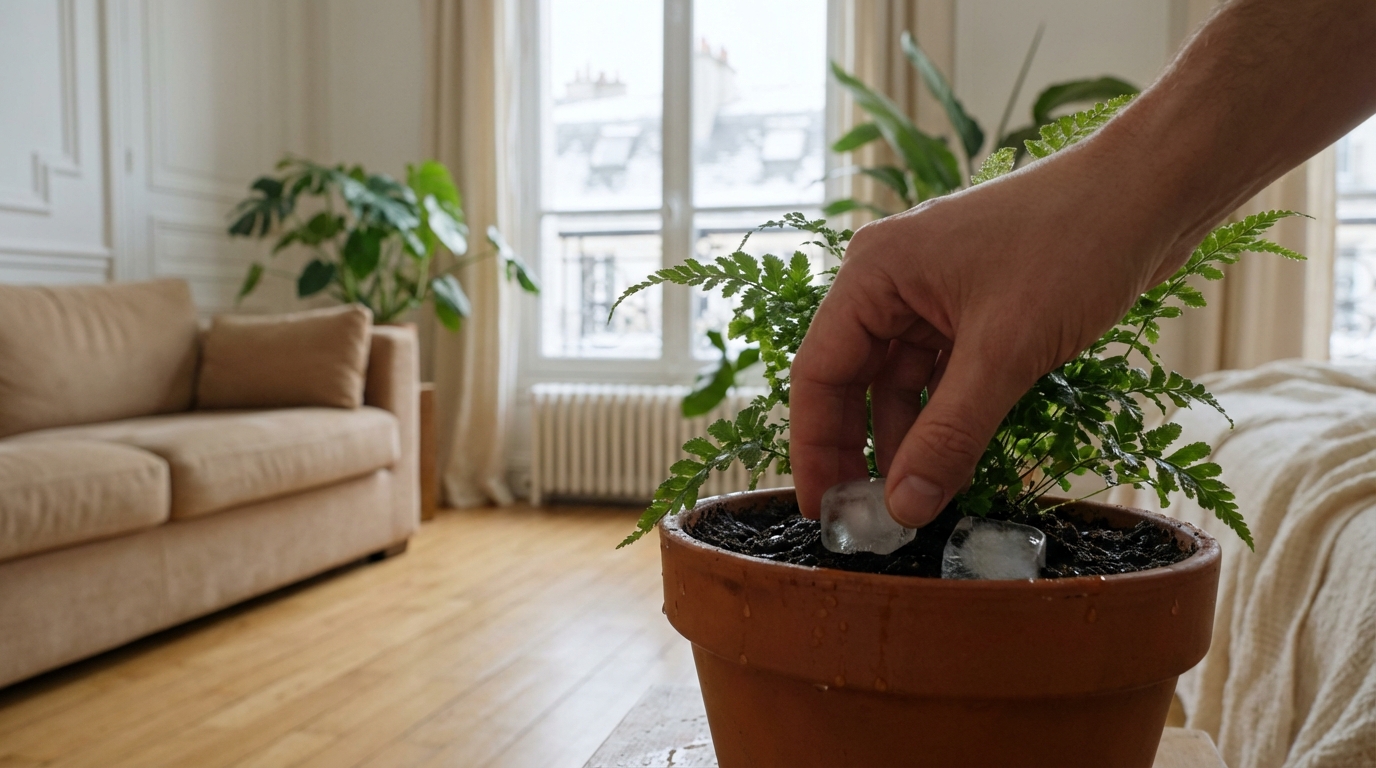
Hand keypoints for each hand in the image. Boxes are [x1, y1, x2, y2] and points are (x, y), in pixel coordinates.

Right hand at [789, 140, 1192, 526]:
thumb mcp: (1005, 352)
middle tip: (862, 519)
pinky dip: (943, 418)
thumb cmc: (1074, 244)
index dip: (814, 446)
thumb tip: (905, 508)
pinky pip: (941, 375)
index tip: (818, 511)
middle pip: (852, 380)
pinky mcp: (975, 309)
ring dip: (904, 440)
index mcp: (875, 272)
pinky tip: (949, 462)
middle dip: (857, 449)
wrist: (1155, 192)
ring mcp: (934, 295)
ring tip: (912, 502)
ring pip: (898, 383)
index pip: (819, 372)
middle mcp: (892, 281)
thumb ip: (949, 435)